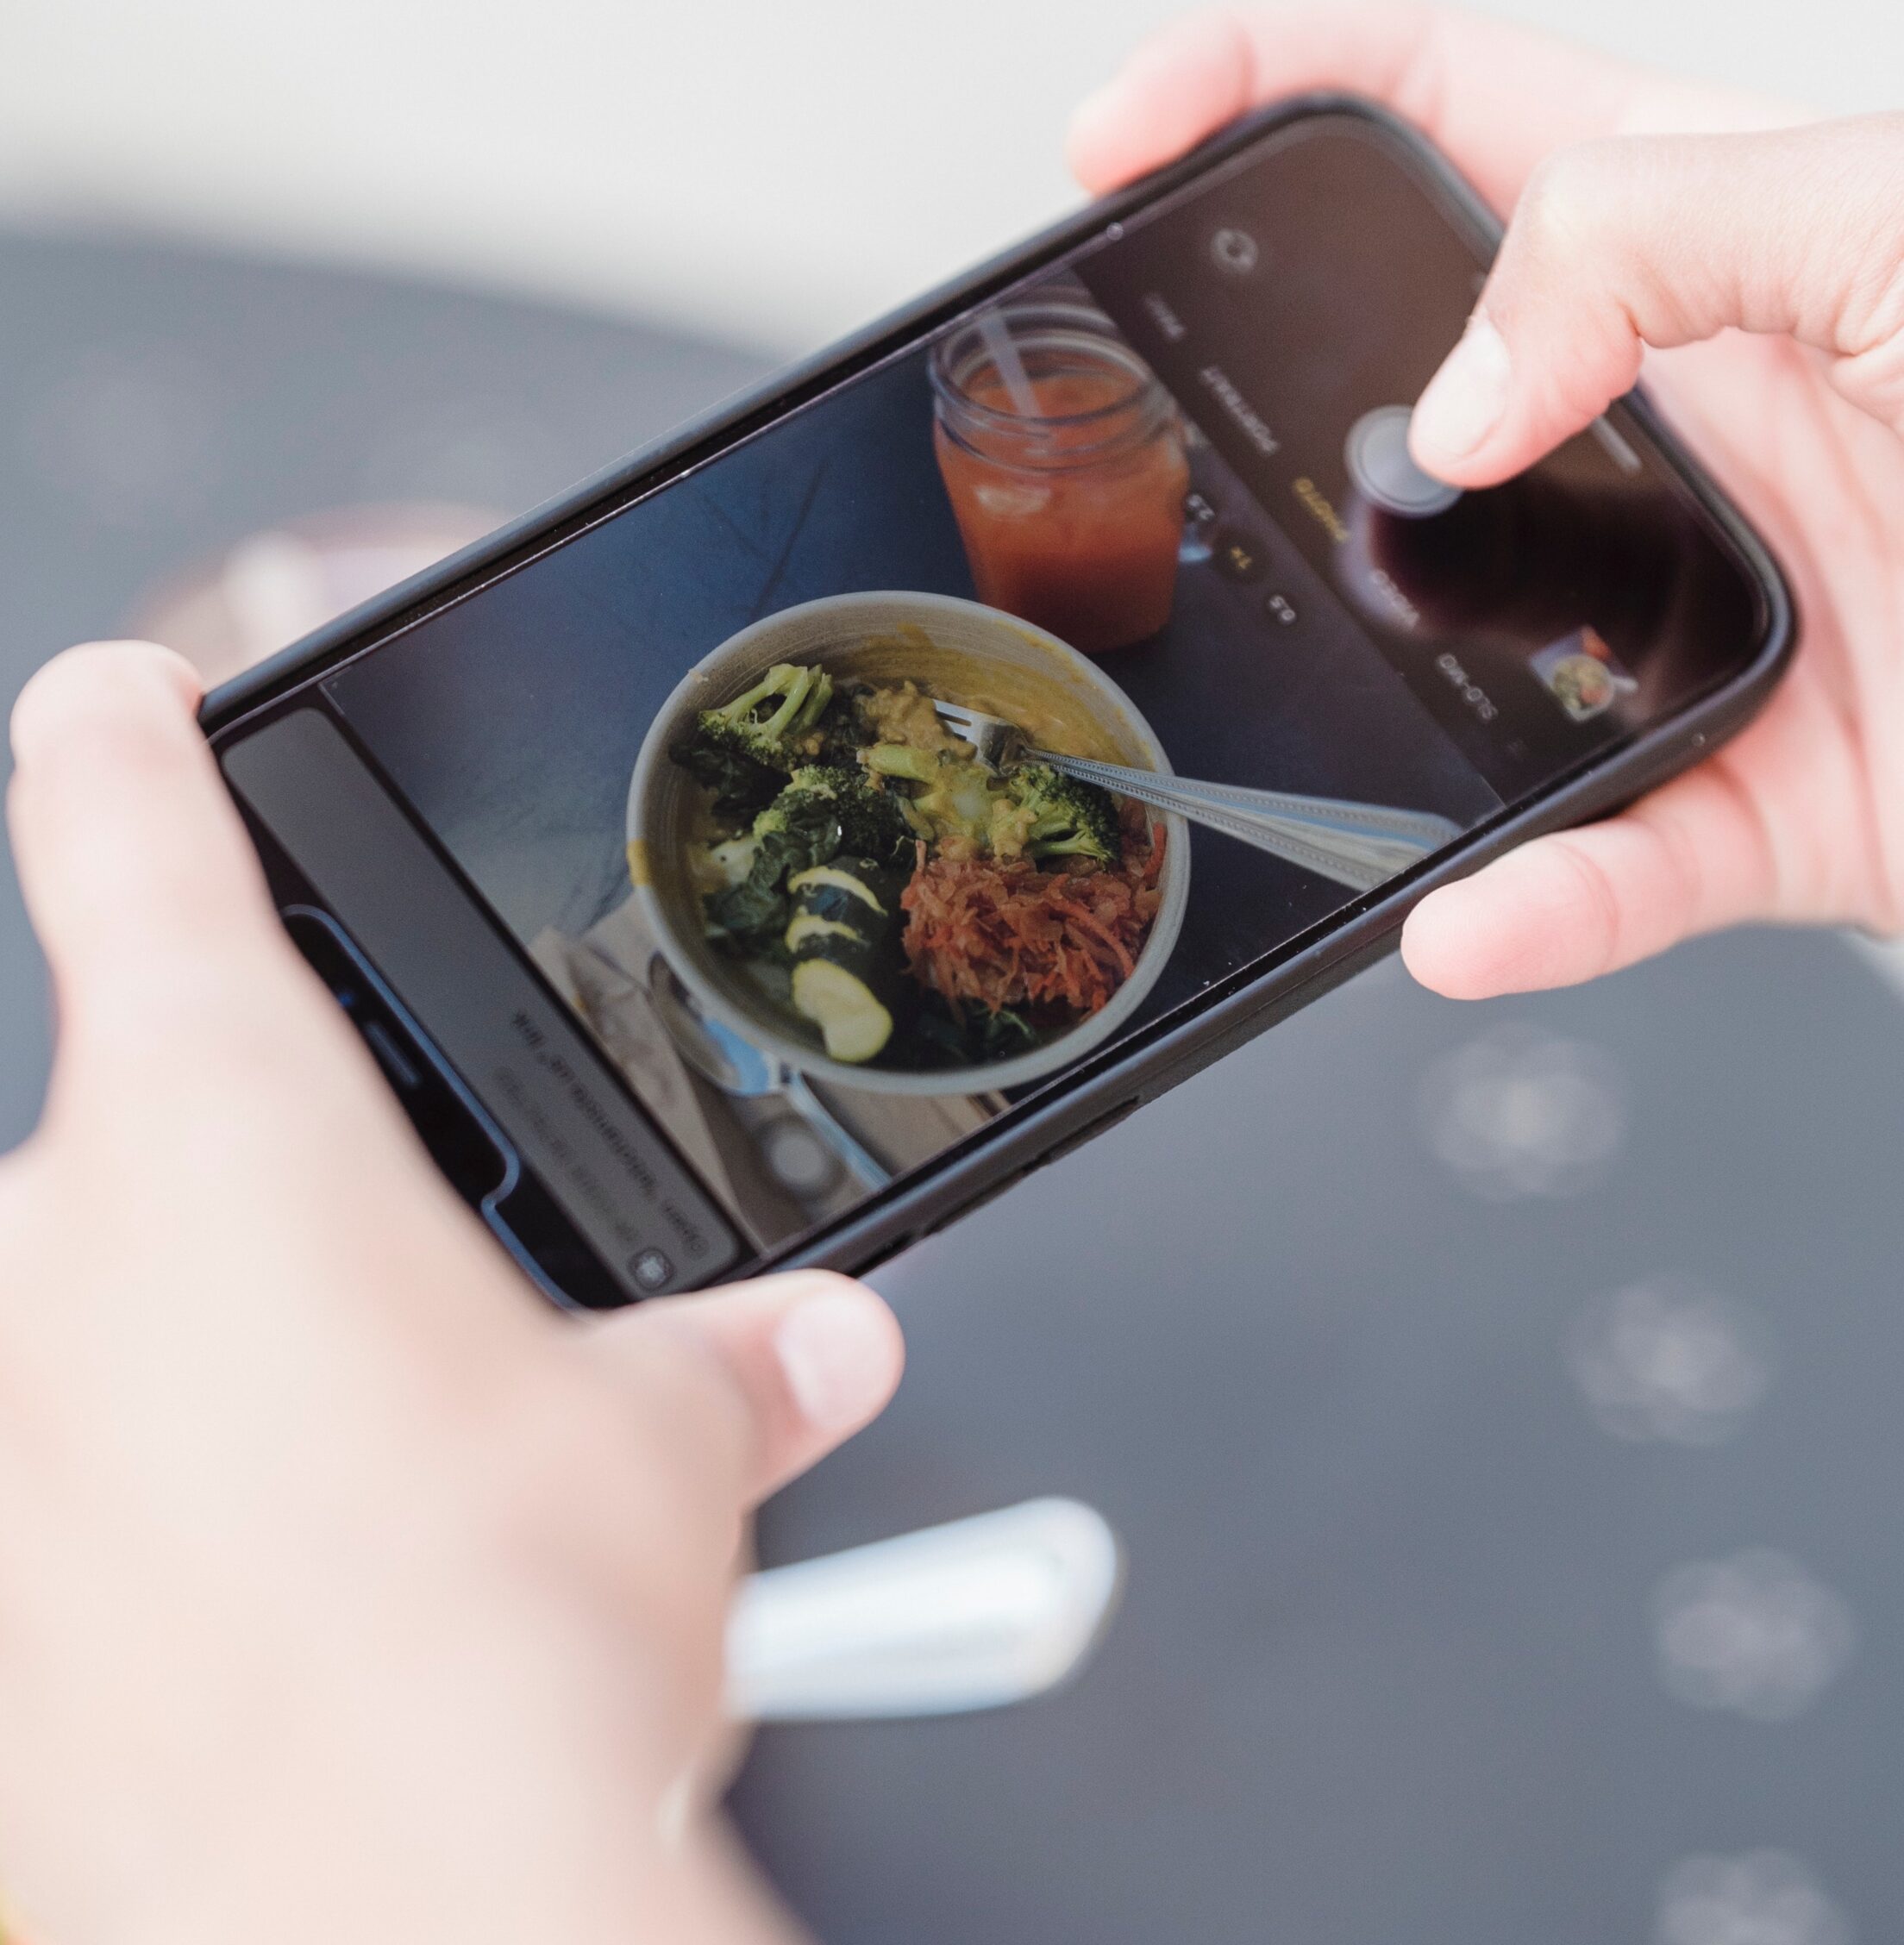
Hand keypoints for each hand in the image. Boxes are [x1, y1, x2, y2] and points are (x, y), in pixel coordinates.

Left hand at [0, 643, 902, 1944]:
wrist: (405, 1909)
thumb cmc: (513, 1636)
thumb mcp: (665, 1447)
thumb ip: (722, 1365)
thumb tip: (812, 1350)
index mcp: (227, 1117)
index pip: (125, 832)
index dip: (120, 741)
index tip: (106, 699)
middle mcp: (50, 1241)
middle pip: (144, 1158)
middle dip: (264, 1239)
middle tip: (398, 1366)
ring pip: (80, 1348)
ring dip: (198, 1402)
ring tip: (351, 1532)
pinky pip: (23, 1524)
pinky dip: (122, 1554)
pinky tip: (257, 1639)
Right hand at [1071, 5, 1903, 995]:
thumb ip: (1665, 231)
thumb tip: (1467, 389)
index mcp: (1724, 243)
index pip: (1448, 113)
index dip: (1265, 85)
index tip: (1130, 139)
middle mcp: (1686, 429)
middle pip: (1405, 399)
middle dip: (1262, 418)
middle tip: (1162, 446)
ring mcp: (1703, 618)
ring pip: (1469, 667)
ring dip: (1386, 714)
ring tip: (1337, 728)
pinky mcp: (1753, 795)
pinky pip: (1607, 868)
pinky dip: (1541, 910)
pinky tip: (1482, 923)